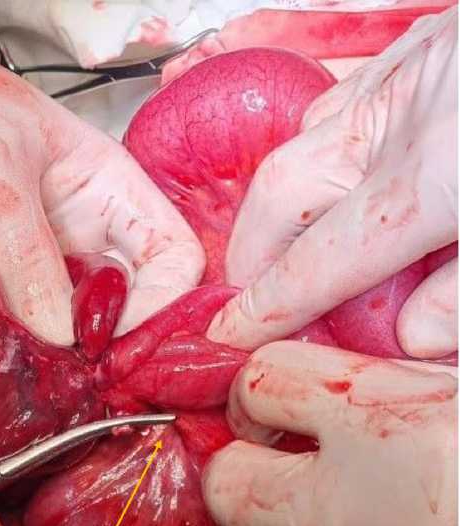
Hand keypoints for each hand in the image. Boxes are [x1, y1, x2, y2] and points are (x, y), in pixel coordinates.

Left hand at [0, 7, 203, 344]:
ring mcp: (50, 269)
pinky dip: (26, 355)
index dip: (160, 304)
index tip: (110, 334)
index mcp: (113, 192)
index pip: (175, 258)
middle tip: (82, 374)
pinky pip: (34, 335)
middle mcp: (91, 237)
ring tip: (40, 375)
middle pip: (138, 306)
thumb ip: (27, 250)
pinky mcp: (9, 292)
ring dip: (68, 358)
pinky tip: (6, 364)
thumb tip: (62, 335)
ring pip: (84, 330)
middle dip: (118, 343)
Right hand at [208, 8, 457, 357]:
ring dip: (278, 207)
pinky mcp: (420, 51)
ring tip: (283, 251)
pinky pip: (337, 106)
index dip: (267, 307)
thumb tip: (412, 337)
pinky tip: (333, 181)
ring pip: (302, 144)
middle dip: (252, 254)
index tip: (227, 336)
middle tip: (249, 300)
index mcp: (435, 177)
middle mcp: (402, 121)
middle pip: (283, 195)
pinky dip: (316, 154)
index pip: (321, 263)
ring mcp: (407, 76)